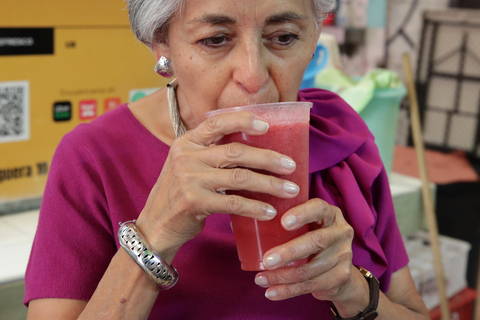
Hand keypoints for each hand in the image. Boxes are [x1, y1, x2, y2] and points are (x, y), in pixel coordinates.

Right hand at [135, 111, 299, 262]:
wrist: (155, 225)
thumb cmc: (179, 194)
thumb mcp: (187, 166)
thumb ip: (210, 154)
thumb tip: (253, 150)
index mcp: (186, 142)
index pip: (217, 123)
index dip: (244, 120)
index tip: (268, 125)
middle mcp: (186, 156)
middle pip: (236, 151)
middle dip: (268, 158)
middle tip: (291, 165)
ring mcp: (189, 179)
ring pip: (240, 176)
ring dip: (269, 184)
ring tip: (290, 190)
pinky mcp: (194, 202)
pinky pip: (233, 202)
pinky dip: (255, 207)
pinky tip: (269, 211)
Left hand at [254, 198, 369, 315]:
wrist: (340, 270)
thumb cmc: (311, 240)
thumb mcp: (305, 226)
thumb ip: (285, 222)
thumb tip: (244, 221)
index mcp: (330, 214)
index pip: (319, 208)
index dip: (302, 214)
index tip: (282, 222)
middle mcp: (340, 232)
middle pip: (316, 241)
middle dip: (289, 252)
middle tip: (267, 260)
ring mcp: (343, 256)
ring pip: (310, 269)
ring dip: (282, 276)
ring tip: (260, 279)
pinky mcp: (341, 277)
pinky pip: (310, 285)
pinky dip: (288, 290)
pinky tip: (272, 292)